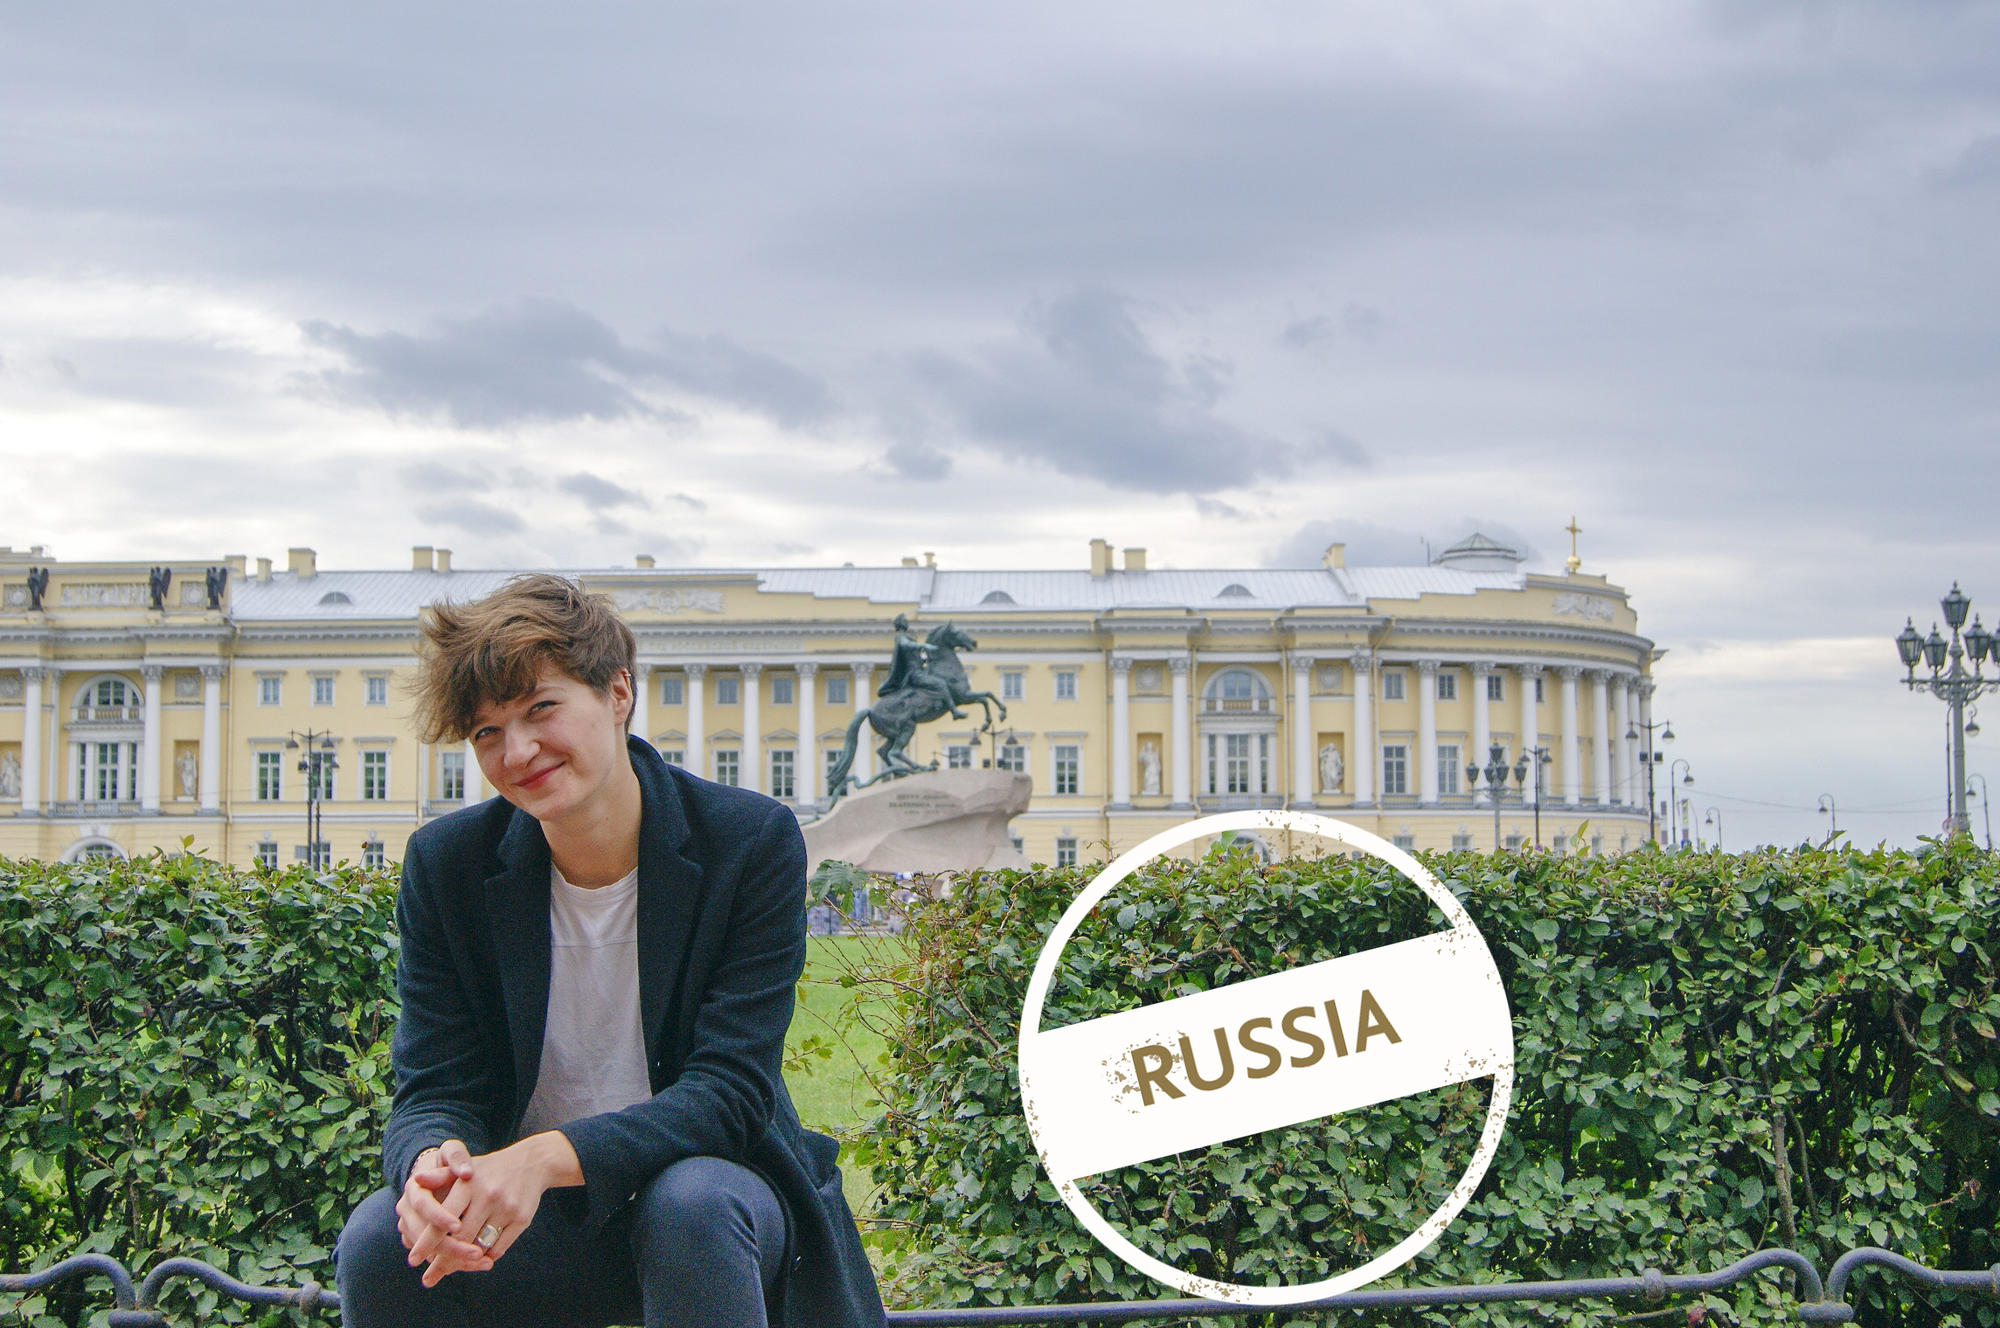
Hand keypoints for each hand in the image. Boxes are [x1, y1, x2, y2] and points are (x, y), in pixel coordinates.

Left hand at [408, 1133, 581, 1286]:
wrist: (533, 1162)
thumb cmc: (490, 1169)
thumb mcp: (465, 1167)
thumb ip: (440, 1176)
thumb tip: (417, 1179)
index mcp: (469, 1185)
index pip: (443, 1219)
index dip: (427, 1242)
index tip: (412, 1260)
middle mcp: (487, 1196)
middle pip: (460, 1239)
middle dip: (443, 1261)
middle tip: (429, 1277)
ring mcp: (506, 1208)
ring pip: (480, 1246)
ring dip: (464, 1261)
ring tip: (450, 1271)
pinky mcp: (522, 1218)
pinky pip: (499, 1248)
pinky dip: (486, 1257)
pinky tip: (477, 1260)